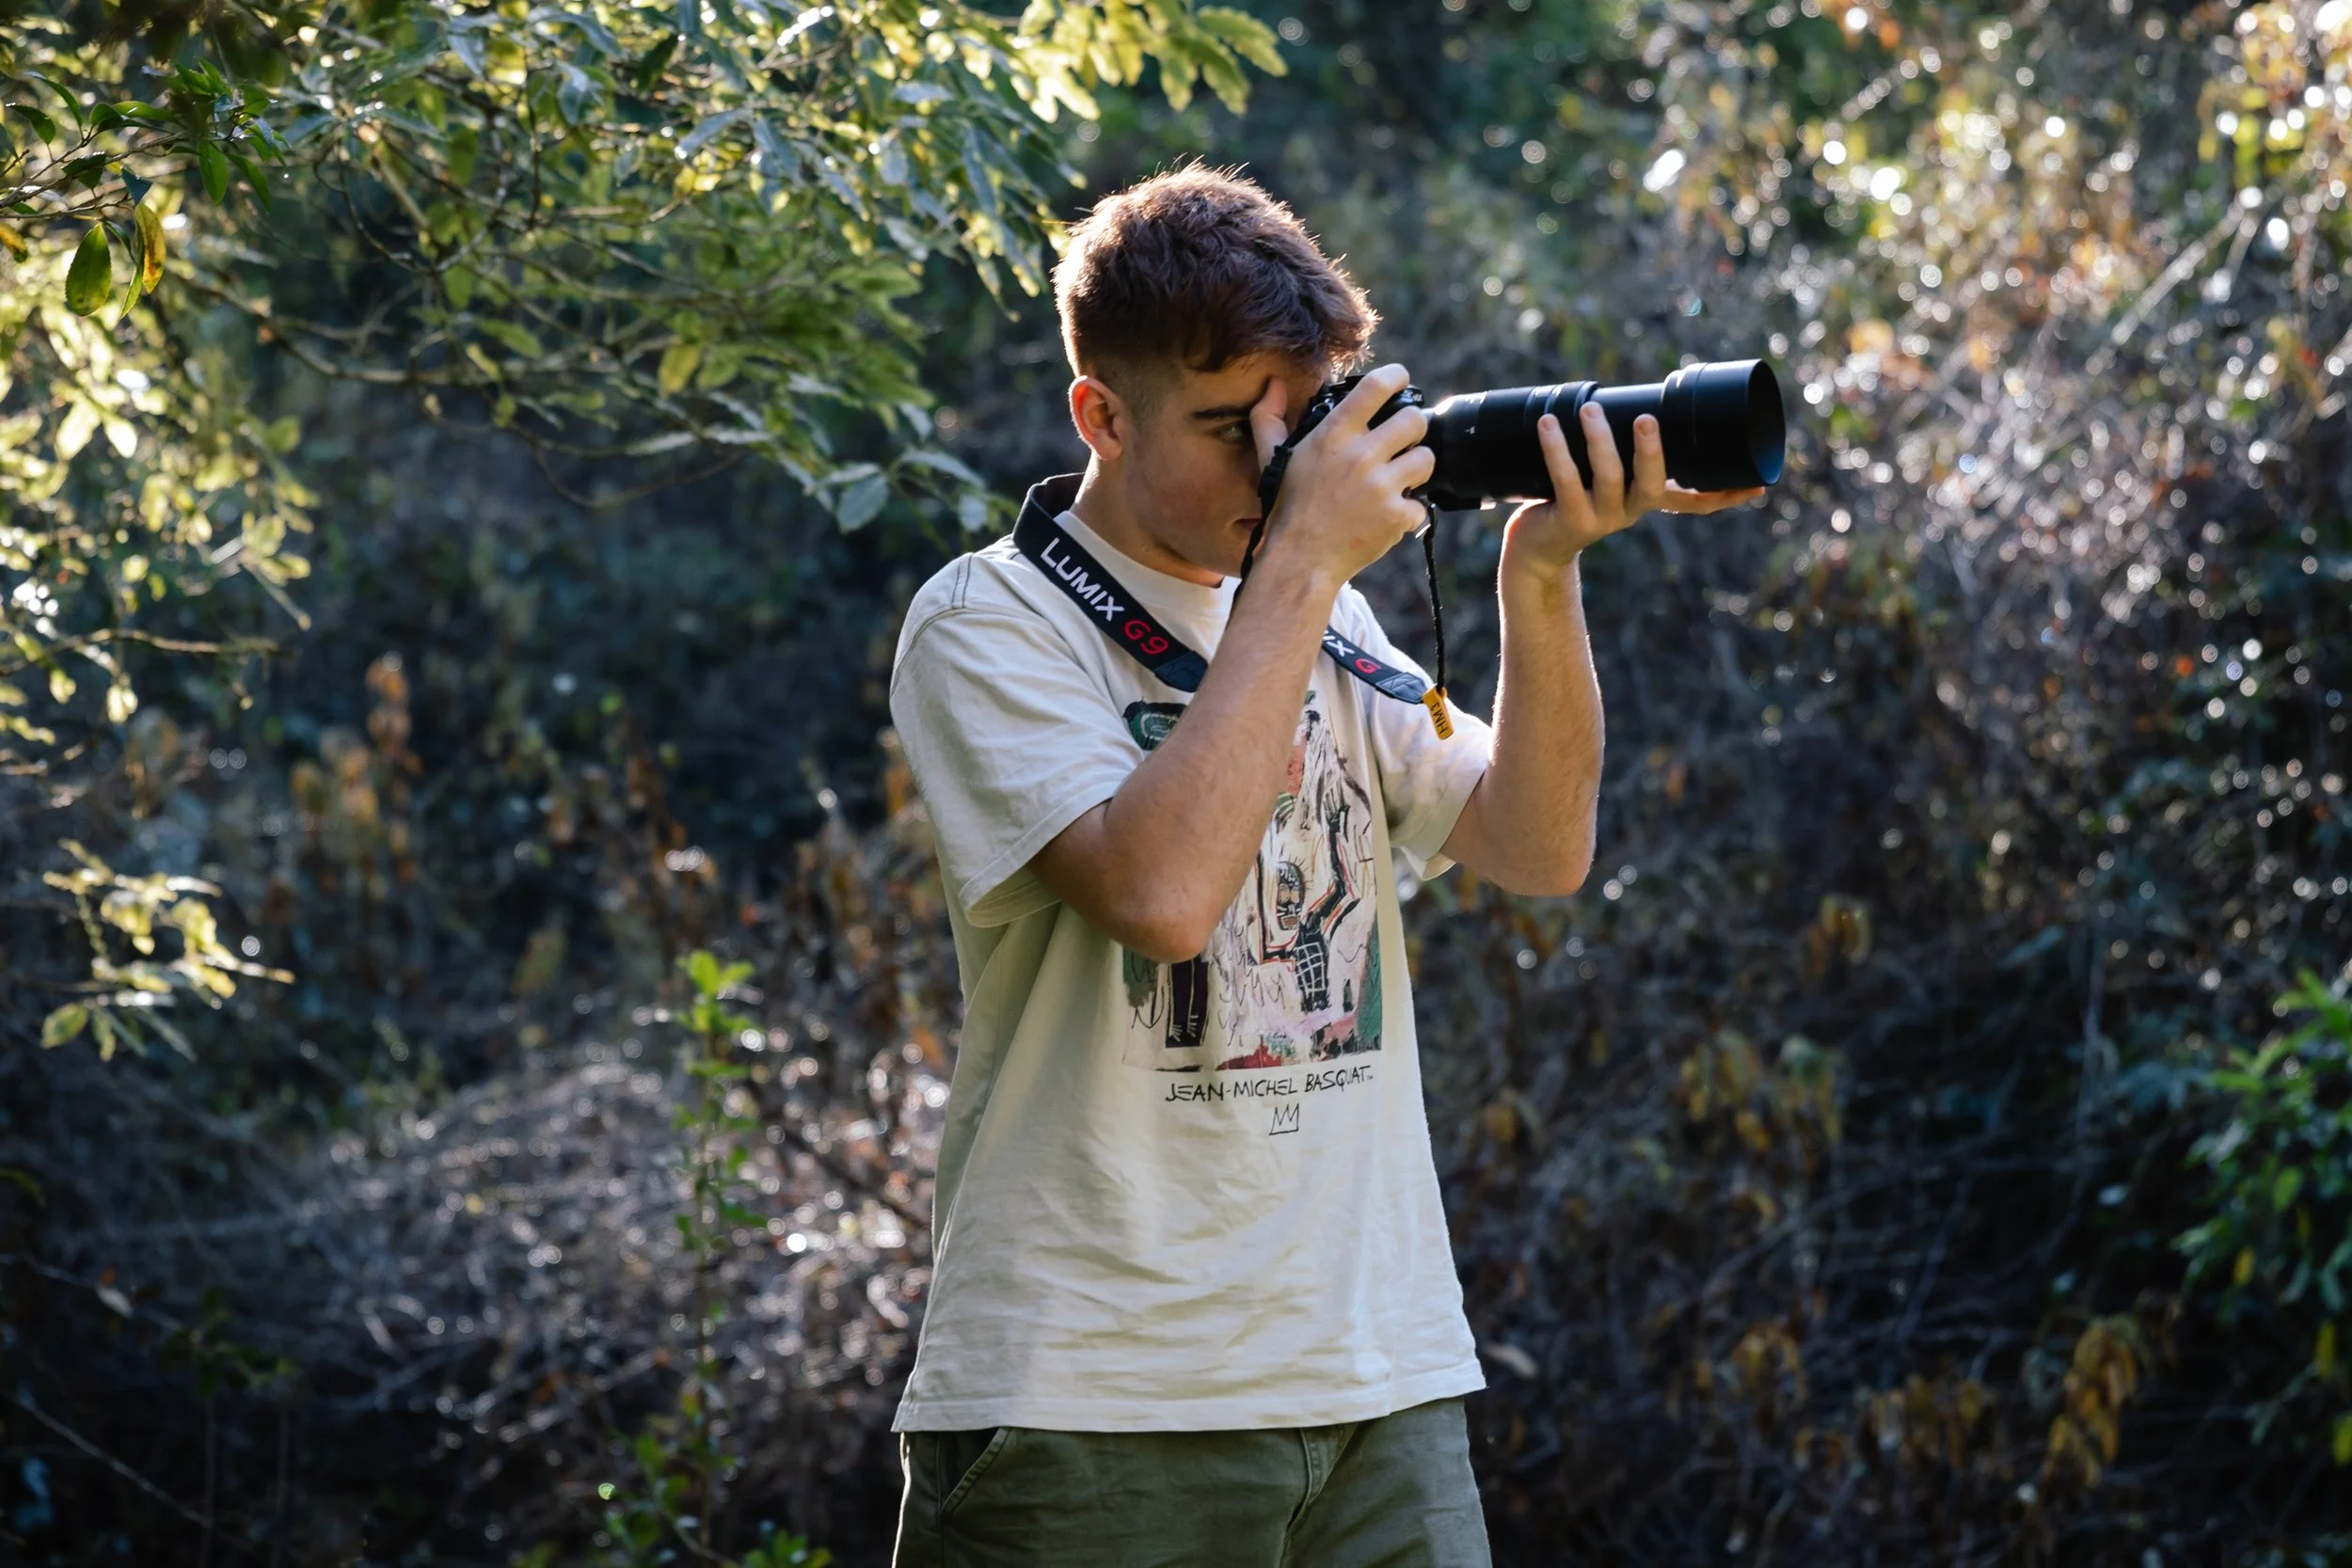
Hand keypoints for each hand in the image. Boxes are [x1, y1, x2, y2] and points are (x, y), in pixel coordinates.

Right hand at [1249, 363, 1434, 587]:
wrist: (1300, 559)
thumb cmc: (1288, 507)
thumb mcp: (1272, 458)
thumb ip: (1269, 418)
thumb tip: (1273, 385)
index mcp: (1334, 434)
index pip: (1377, 385)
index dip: (1397, 377)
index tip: (1401, 381)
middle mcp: (1360, 455)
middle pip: (1415, 420)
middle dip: (1413, 429)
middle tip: (1401, 442)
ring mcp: (1381, 487)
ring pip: (1426, 458)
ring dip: (1416, 468)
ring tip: (1398, 479)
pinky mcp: (1395, 516)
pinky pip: (1421, 505)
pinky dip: (1409, 513)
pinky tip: (1389, 516)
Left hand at [1502, 401, 1765, 579]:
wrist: (1536, 551)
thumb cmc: (1571, 499)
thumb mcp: (1603, 477)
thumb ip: (1620, 447)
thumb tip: (1632, 392)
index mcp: (1647, 499)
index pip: (1696, 503)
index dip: (1727, 495)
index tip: (1759, 484)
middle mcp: (1630, 511)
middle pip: (1653, 486)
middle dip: (1652, 452)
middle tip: (1647, 418)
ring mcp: (1601, 519)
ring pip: (1608, 478)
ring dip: (1599, 441)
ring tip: (1588, 408)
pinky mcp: (1570, 521)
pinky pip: (1564, 481)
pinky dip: (1556, 450)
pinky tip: (1548, 424)